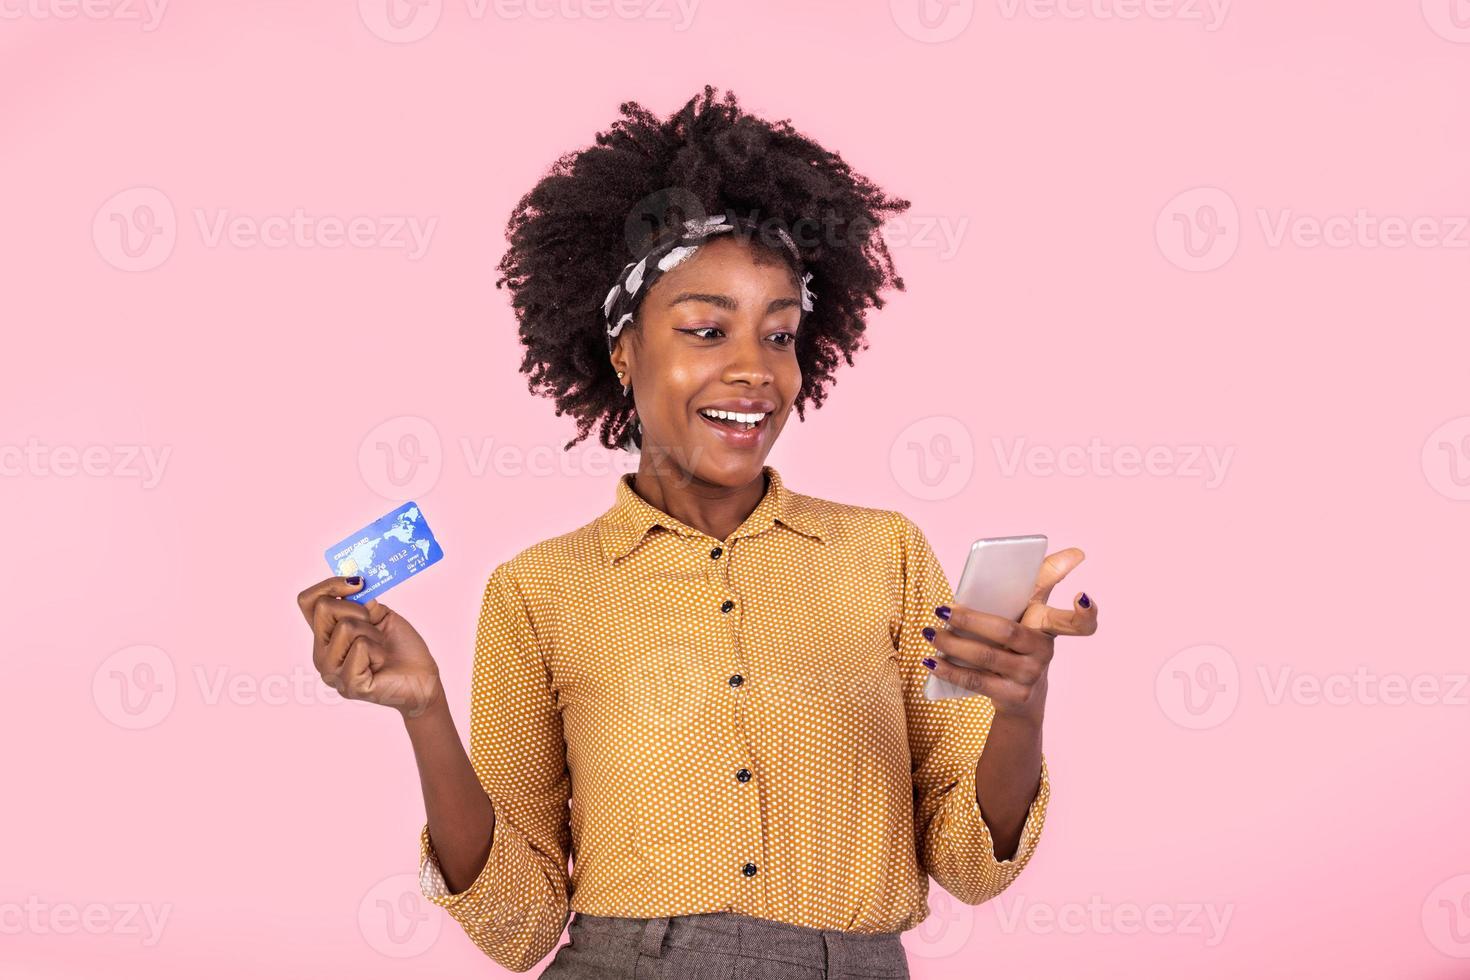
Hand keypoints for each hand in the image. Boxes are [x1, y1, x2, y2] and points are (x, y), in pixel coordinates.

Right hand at [296, 576, 442, 717]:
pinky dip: (378, 650)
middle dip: (359, 610)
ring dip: (372, 633)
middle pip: (325, 608)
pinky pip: (360, 647)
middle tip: (376, 627)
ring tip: (380, 650)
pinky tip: (381, 664)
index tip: (358, 583)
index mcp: (325, 636)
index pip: (307, 601)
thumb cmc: (401, 648)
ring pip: (345, 627)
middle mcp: (321, 655)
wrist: (423, 678)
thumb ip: (360, 602)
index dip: (329, 585)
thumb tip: (351, 582)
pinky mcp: (349, 685)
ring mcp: (332, 673)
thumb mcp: (379, 616)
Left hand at [922, 547, 1098, 719]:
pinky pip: (977, 682)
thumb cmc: (1017, 641)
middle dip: (972, 619)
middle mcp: (1044, 652)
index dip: (1085, 612)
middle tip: (943, 608)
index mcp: (1048, 627)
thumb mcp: (1028, 612)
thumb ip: (1038, 582)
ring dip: (952, 643)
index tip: (1082, 595)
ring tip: (930, 632)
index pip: (1076, 621)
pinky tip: (931, 661)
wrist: (1019, 697)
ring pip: (987, 656)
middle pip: (1008, 631)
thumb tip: (1073, 552)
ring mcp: (1031, 676)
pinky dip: (950, 670)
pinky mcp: (1014, 697)